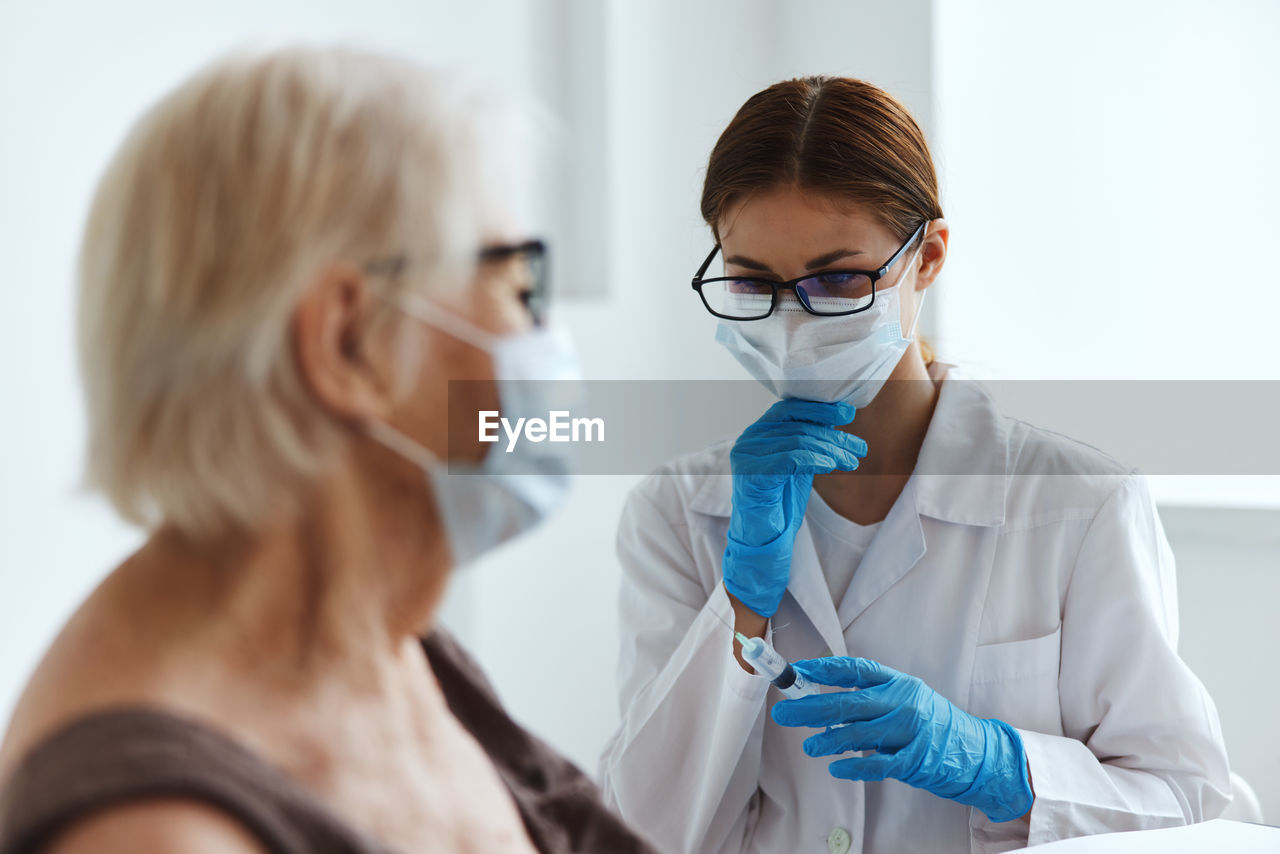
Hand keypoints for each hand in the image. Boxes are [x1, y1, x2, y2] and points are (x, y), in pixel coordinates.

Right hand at [722, 399, 863, 617]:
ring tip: (853, 461)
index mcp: (757, 433)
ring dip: (832, 450)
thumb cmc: (780, 503)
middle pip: (798, 426)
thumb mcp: (799, 465)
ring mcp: (747, 456)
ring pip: (799, 441)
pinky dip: (816, 460)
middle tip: (860, 448)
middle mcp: (748, 440)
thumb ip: (809, 441)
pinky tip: (833, 466)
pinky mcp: (752, 475)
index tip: (848, 411)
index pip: (789, 408)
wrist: (763, 540)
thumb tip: (836, 417)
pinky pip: (791, 459)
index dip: (819, 409)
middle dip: (834, 436)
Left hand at [771, 657, 1033, 822]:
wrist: (976, 751)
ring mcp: (909, 731)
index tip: (797, 671)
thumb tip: (823, 703)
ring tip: (808, 746)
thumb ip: (871, 699)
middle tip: (783, 713)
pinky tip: (835, 768)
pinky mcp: (914, 760)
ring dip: (827, 740)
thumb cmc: (933, 723)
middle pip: (847, 703)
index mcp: (898, 682)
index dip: (823, 669)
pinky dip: (853, 767)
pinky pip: (876, 764)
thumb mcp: (906, 699)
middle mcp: (902, 702)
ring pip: (857, 734)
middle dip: (810, 708)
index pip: (854, 670)